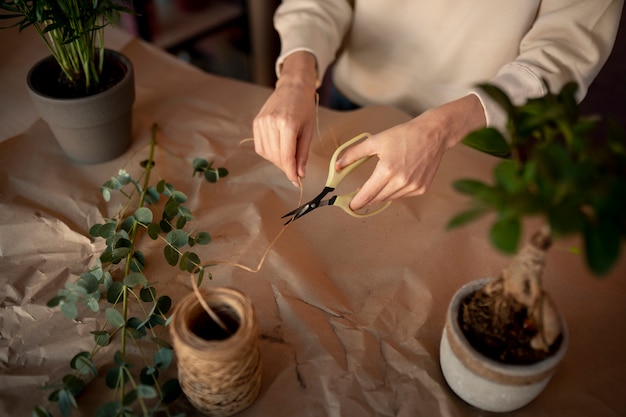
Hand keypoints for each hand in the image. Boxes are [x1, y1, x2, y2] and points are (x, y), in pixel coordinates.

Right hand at [253, 52, 317, 185]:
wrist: (293, 86)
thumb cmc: (304, 107)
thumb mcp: (308, 131)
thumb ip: (303, 154)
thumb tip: (300, 174)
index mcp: (287, 124)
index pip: (286, 157)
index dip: (291, 173)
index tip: (297, 182)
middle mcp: (271, 123)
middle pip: (276, 157)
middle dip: (286, 167)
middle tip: (295, 169)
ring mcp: (261, 122)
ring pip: (267, 154)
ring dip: (278, 161)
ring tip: (288, 156)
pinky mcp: (256, 123)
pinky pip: (260, 147)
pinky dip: (269, 153)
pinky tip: (278, 149)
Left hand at [336, 94, 485, 210]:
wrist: (433, 134)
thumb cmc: (403, 135)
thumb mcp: (375, 141)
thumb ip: (354, 154)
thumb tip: (338, 165)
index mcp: (386, 170)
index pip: (367, 195)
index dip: (356, 202)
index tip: (350, 206)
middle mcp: (400, 182)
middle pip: (377, 199)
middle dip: (367, 198)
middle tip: (359, 195)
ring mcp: (412, 187)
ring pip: (390, 198)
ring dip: (381, 194)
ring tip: (378, 183)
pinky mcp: (421, 188)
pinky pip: (402, 195)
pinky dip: (395, 191)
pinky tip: (396, 178)